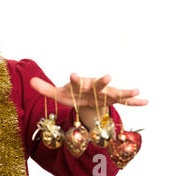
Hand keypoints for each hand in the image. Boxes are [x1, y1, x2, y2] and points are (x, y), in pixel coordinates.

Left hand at [30, 73, 147, 128]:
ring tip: (136, 89)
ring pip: (114, 91)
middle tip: (108, 76)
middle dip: (102, 81)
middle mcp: (93, 87)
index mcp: (79, 85)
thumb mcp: (58, 94)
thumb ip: (45, 89)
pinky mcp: (113, 100)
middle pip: (97, 84)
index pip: (75, 82)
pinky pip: (125, 101)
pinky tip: (145, 100)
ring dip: (123, 90)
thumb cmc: (71, 95)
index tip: (73, 74)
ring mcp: (104, 93)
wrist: (86, 99)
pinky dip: (135, 101)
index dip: (74, 79)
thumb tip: (30, 81)